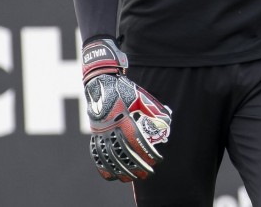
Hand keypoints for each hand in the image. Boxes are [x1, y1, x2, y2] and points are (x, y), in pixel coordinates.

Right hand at [81, 38, 171, 181]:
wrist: (101, 81)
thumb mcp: (141, 97)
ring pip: (109, 156)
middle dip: (136, 166)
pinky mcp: (94, 134)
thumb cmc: (125, 89)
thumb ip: (154, 110)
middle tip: (148, 174)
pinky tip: (111, 175)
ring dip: (121, 170)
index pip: (136, 141)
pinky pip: (97, 154)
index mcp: (123, 117)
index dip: (147, 152)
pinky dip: (104, 167)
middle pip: (123, 153)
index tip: (157, 160)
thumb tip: (166, 122)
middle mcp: (109, 127)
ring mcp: (99, 132)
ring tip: (131, 179)